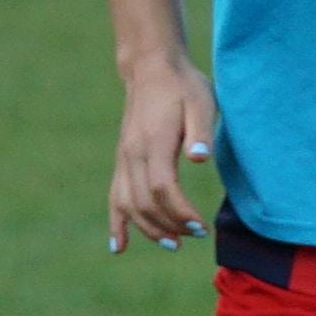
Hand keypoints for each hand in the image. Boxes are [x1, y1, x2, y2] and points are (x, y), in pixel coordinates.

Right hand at [109, 53, 217, 249]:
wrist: (152, 69)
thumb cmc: (182, 86)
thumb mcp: (201, 102)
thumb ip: (200, 131)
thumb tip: (200, 159)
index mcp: (153, 142)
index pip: (162, 188)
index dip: (180, 212)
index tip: (201, 226)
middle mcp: (132, 154)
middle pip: (145, 202)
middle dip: (170, 225)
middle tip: (197, 235)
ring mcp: (124, 158)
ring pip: (129, 204)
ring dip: (148, 229)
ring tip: (173, 244)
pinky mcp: (122, 161)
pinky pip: (114, 197)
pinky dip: (116, 224)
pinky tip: (119, 247)